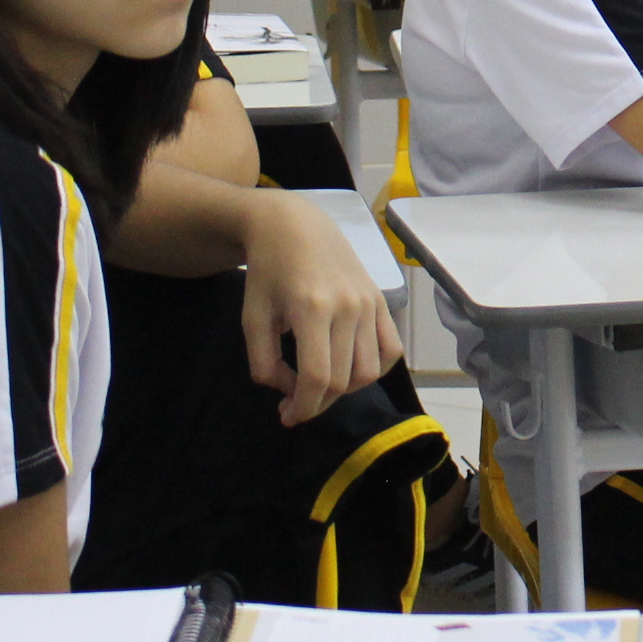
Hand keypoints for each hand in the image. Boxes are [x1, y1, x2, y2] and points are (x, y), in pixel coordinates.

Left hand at [239, 192, 400, 425]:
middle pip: (343, 380)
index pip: (318, 378)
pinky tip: (350, 368)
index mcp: (311, 309)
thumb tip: (289, 390)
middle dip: (317, 403)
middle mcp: (348, 308)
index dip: (303, 407)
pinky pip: (390, 349)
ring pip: (370, 371)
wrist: (294, 225)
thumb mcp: (252, 317)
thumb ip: (263, 362)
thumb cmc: (268, 270)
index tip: (287, 416)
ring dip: (345, 390)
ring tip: (321, 384)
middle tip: (295, 404)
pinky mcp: (381, 301)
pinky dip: (374, 368)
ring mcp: (370, 304)